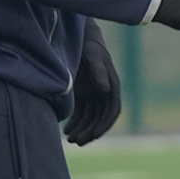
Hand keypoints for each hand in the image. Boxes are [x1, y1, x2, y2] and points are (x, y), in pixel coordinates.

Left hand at [64, 19, 119, 145]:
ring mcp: (95, 93)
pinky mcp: (85, 93)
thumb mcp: (92, 55)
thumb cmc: (88, 45)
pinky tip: (67, 130)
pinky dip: (76, 122)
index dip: (104, 124)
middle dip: (90, 131)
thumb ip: (98, 71)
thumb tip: (105, 90)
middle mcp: (106, 92)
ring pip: (91, 117)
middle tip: (78, 142)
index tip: (93, 135)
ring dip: (82, 130)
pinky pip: (82, 112)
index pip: (113, 110)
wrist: (80, 36)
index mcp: (113, 85)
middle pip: (101, 118)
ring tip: (70, 139)